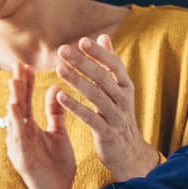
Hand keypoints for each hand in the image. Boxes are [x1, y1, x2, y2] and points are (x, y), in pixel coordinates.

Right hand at [3, 65, 75, 188]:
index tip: (27, 65)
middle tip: (17, 65)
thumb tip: (53, 88)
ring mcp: (19, 147)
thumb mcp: (58, 135)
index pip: (27, 101)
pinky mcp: (22, 159)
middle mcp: (21, 136)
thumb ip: (55, 113)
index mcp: (31, 129)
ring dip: (14, 100)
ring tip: (14, 82)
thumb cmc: (57, 168)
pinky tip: (15, 110)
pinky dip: (16, 123)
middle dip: (18, 86)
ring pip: (14, 120)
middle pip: (18, 106)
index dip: (26, 84)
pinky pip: (18, 138)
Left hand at [51, 37, 158, 182]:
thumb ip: (110, 64)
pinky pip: (90, 117)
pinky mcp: (106, 132)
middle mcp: (123, 99)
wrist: (128, 152)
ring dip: (76, 81)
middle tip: (62, 50)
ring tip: (59, 69)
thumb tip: (103, 36)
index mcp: (125, 86)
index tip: (82, 40)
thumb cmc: (118, 115)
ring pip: (95, 95)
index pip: (114, 65)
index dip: (99, 53)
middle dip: (82, 62)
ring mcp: (115, 116)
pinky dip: (75, 106)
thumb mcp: (118, 89)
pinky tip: (59, 96)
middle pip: (102, 77)